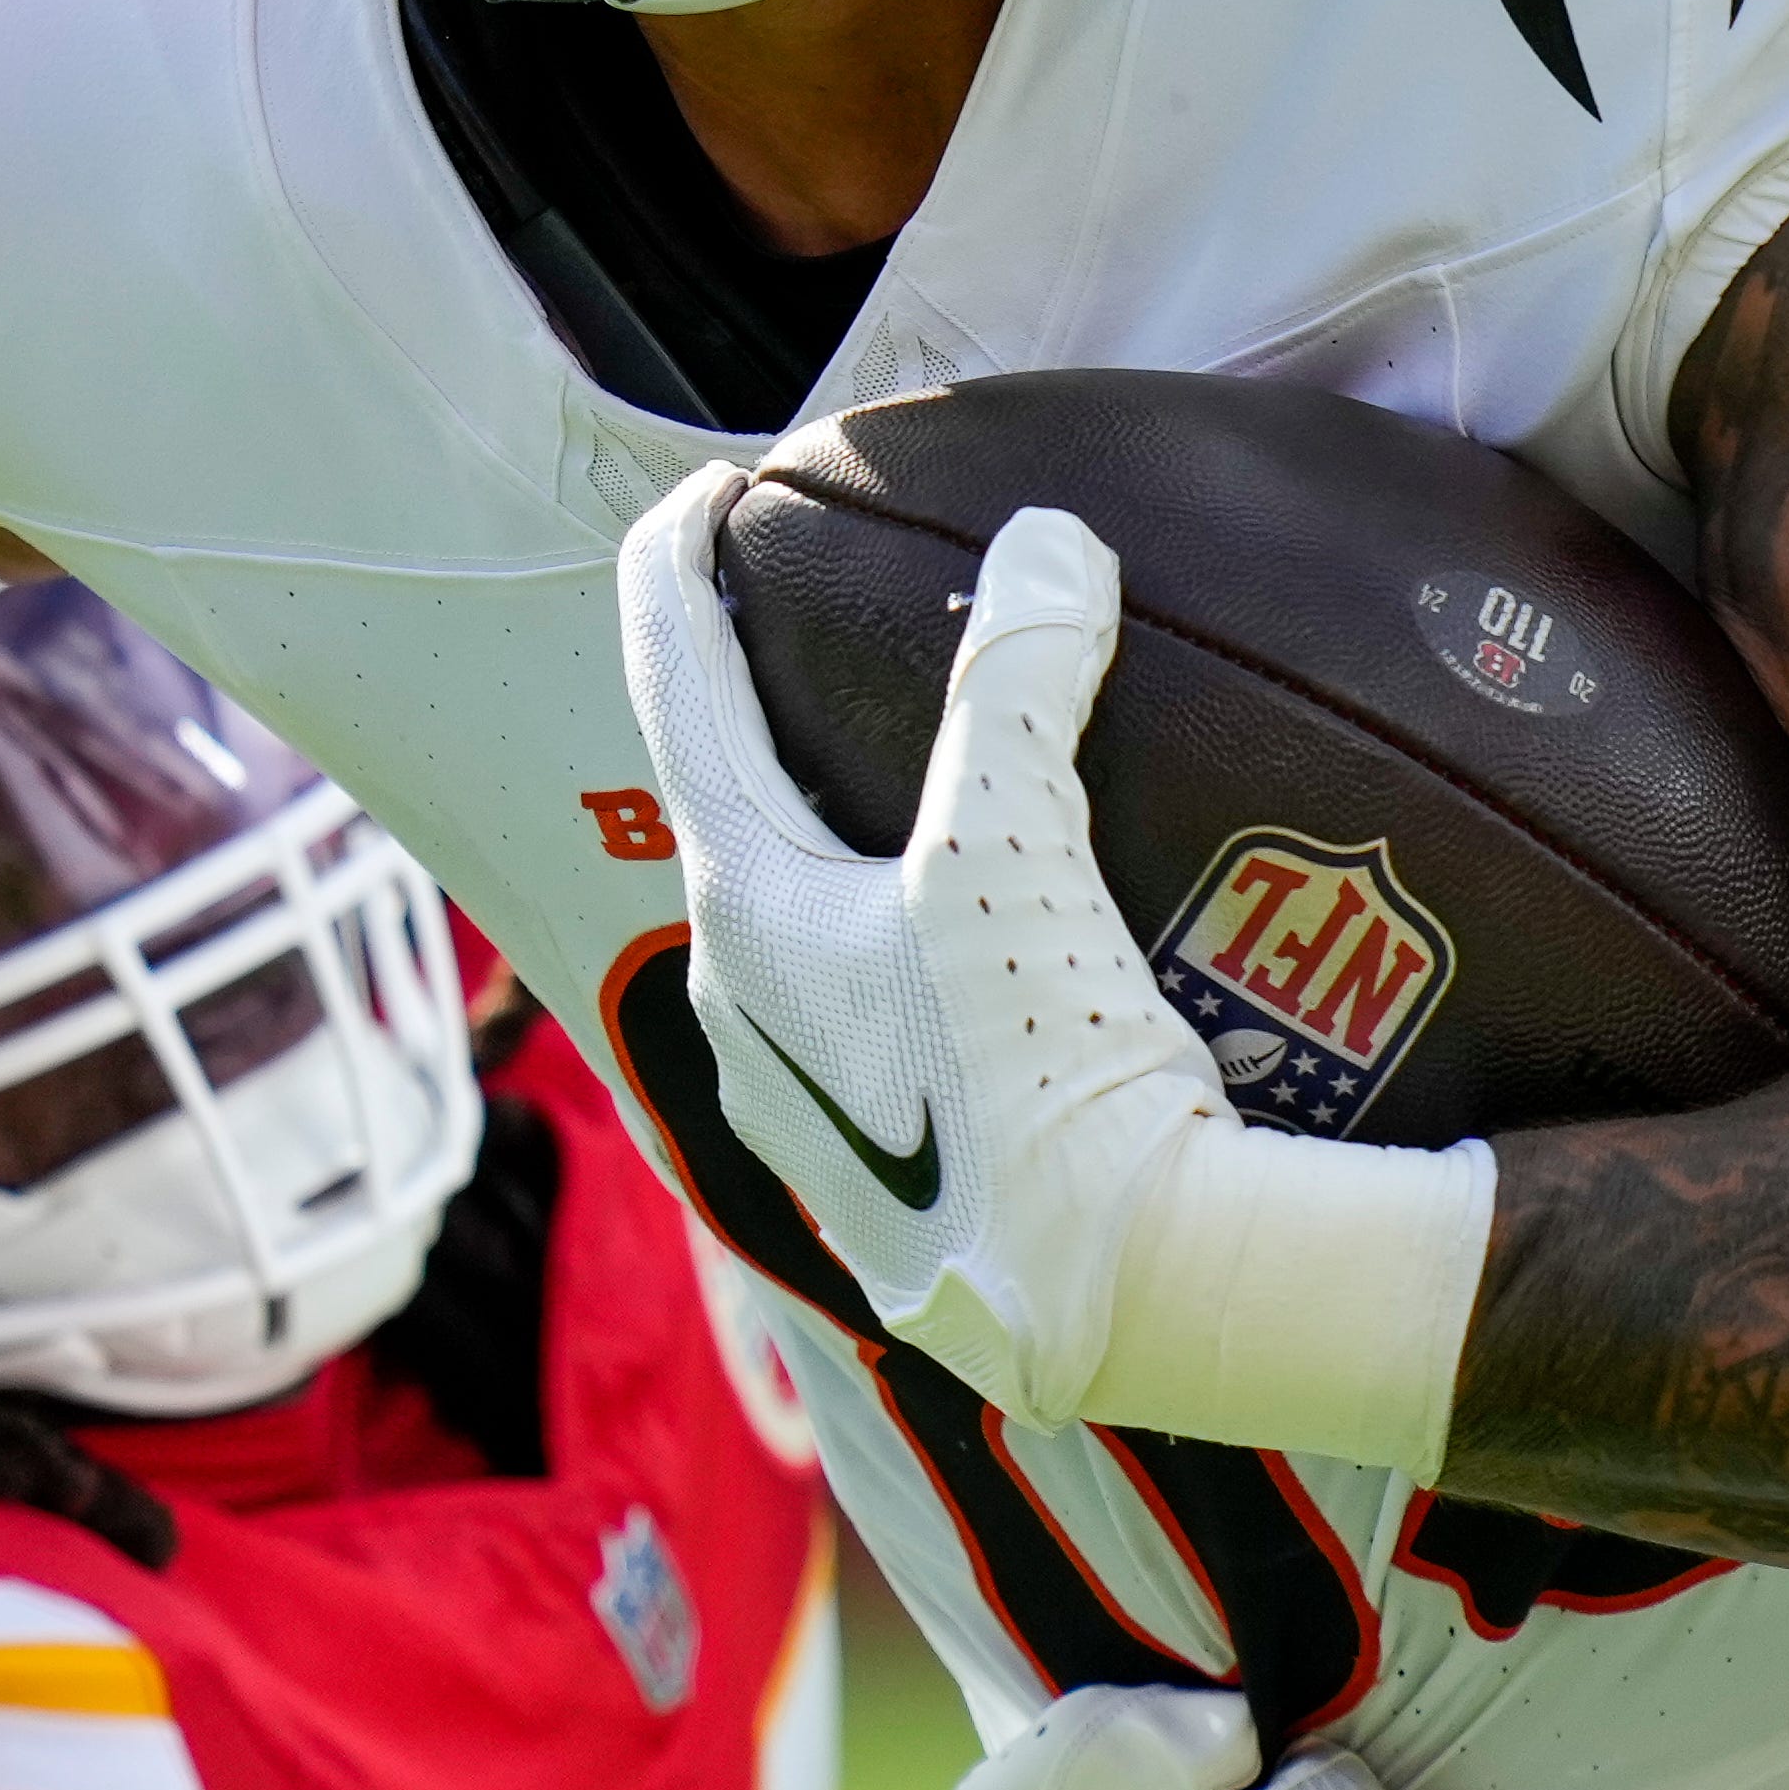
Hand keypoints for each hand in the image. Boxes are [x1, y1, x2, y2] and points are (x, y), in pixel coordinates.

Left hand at [613, 476, 1483, 1472]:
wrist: (1111, 1301)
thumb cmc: (1033, 1076)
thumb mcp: (1018, 852)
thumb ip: (1019, 680)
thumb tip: (1049, 539)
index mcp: (741, 906)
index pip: (677, 686)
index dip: (678, 567)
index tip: (710, 487)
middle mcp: (741, 1000)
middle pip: (731, 804)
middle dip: (765, 706)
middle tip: (817, 615)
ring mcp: (804, 1093)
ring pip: (801, 914)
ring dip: (842, 833)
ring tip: (922, 775)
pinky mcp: (886, 1160)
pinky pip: (876, 1000)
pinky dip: (911, 931)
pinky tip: (993, 941)